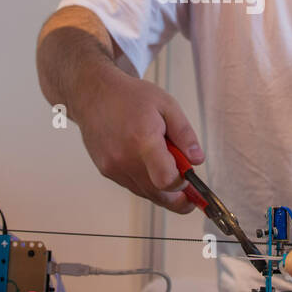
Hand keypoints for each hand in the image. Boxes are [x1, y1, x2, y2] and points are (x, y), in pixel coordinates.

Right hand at [73, 64, 202, 213]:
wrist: (94, 94)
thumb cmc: (131, 97)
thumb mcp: (167, 106)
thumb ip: (185, 134)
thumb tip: (198, 160)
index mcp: (143, 141)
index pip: (166, 180)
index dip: (183, 184)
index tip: (190, 177)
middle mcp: (125, 159)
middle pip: (158, 195)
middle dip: (178, 197)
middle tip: (189, 186)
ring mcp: (113, 167)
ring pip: (145, 193)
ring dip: (161, 189)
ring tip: (168, 166)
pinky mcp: (106, 171)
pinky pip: (132, 186)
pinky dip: (145, 182)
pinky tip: (148, 164)